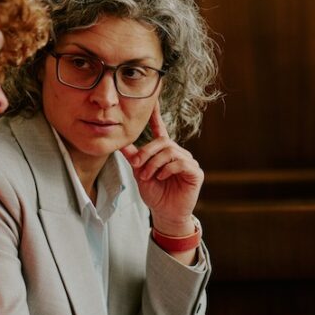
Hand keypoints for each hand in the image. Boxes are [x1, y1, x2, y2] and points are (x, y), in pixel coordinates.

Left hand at [120, 101, 203, 236]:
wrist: (165, 214)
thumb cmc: (155, 194)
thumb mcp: (140, 173)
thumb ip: (133, 157)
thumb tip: (119, 142)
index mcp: (164, 152)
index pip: (160, 130)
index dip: (156, 115)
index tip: (153, 101)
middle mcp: (177, 153)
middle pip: (162, 142)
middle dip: (147, 152)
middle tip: (137, 166)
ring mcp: (188, 162)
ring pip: (170, 151)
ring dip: (154, 163)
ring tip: (148, 175)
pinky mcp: (195, 172)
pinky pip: (181, 163)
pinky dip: (167, 169)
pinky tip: (161, 177)